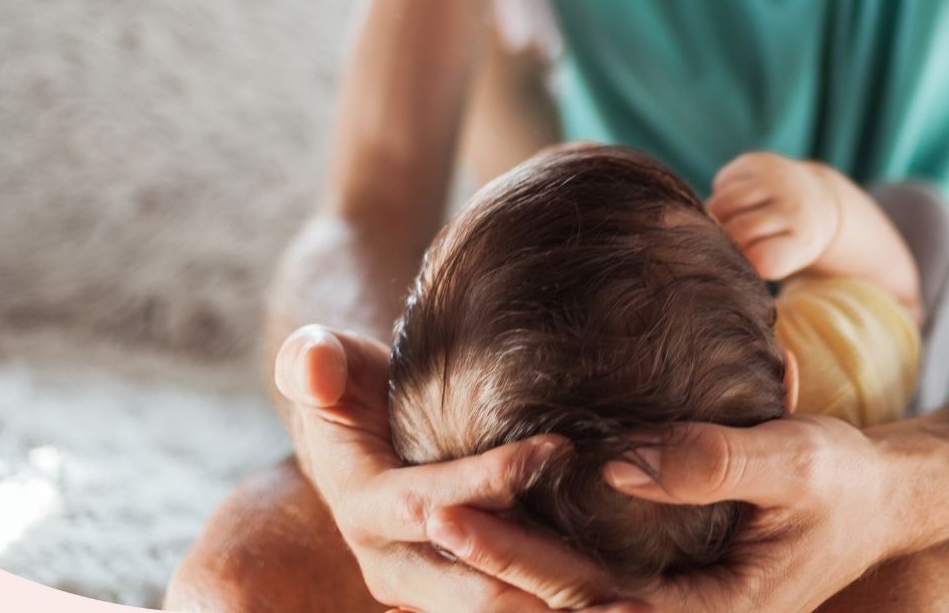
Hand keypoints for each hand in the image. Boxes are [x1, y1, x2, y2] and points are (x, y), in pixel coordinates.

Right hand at [279, 325, 626, 611]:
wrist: (353, 432)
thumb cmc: (347, 384)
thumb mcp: (321, 363)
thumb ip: (311, 360)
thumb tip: (310, 369)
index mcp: (365, 509)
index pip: (431, 504)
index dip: (490, 479)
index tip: (555, 448)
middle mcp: (395, 565)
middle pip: (474, 588)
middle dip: (546, 581)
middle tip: (621, 571)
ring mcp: (429, 589)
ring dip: (564, 611)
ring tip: (638, 603)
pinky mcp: (462, 592)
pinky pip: (514, 611)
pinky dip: (564, 610)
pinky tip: (629, 602)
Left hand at [434, 416, 893, 612]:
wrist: (882, 500)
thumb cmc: (843, 478)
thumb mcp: (794, 461)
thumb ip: (709, 463)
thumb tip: (610, 462)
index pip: (593, 601)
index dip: (518, 563)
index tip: (455, 514)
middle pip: (571, 611)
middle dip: (494, 570)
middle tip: (425, 515)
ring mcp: (678, 608)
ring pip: (578, 603)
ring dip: (511, 569)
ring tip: (442, 519)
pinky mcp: (671, 585)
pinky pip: (597, 581)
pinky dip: (546, 561)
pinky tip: (500, 521)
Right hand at [706, 152, 848, 280]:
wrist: (814, 199)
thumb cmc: (786, 241)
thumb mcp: (781, 261)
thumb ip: (750, 261)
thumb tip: (705, 247)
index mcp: (803, 240)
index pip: (762, 258)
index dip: (744, 263)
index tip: (742, 262)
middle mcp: (794, 206)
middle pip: (738, 230)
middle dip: (722, 240)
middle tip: (723, 244)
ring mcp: (777, 180)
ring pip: (723, 203)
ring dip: (715, 216)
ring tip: (724, 224)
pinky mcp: (759, 161)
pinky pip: (722, 182)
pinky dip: (721, 194)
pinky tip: (738, 201)